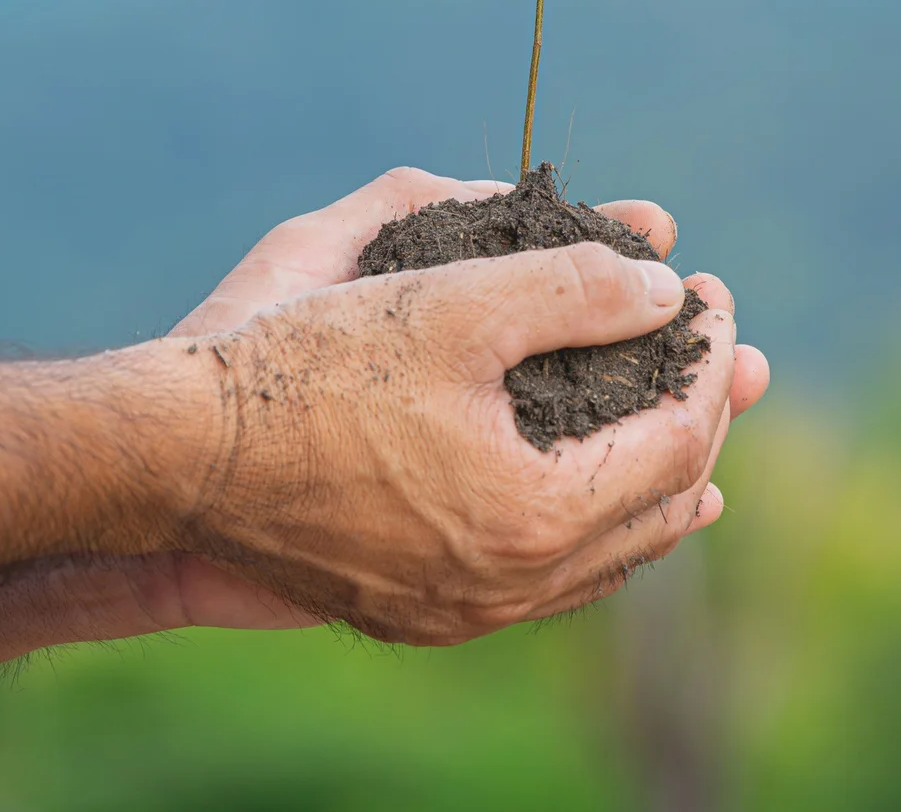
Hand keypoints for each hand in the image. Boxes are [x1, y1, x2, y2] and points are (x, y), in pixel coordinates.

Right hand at [0, 169, 770, 668]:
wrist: (175, 457)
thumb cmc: (305, 369)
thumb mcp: (450, 301)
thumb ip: (574, 286)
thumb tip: (666, 290)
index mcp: (535, 512)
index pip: (674, 435)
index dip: (706, 355)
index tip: (713, 293)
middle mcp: (512, 585)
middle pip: (656, 506)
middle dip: (703, 420)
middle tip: (725, 357)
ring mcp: (462, 612)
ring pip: (606, 560)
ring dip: (657, 490)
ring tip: (699, 451)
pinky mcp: (418, 614)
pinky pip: (544, 583)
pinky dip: (590, 534)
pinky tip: (590, 504)